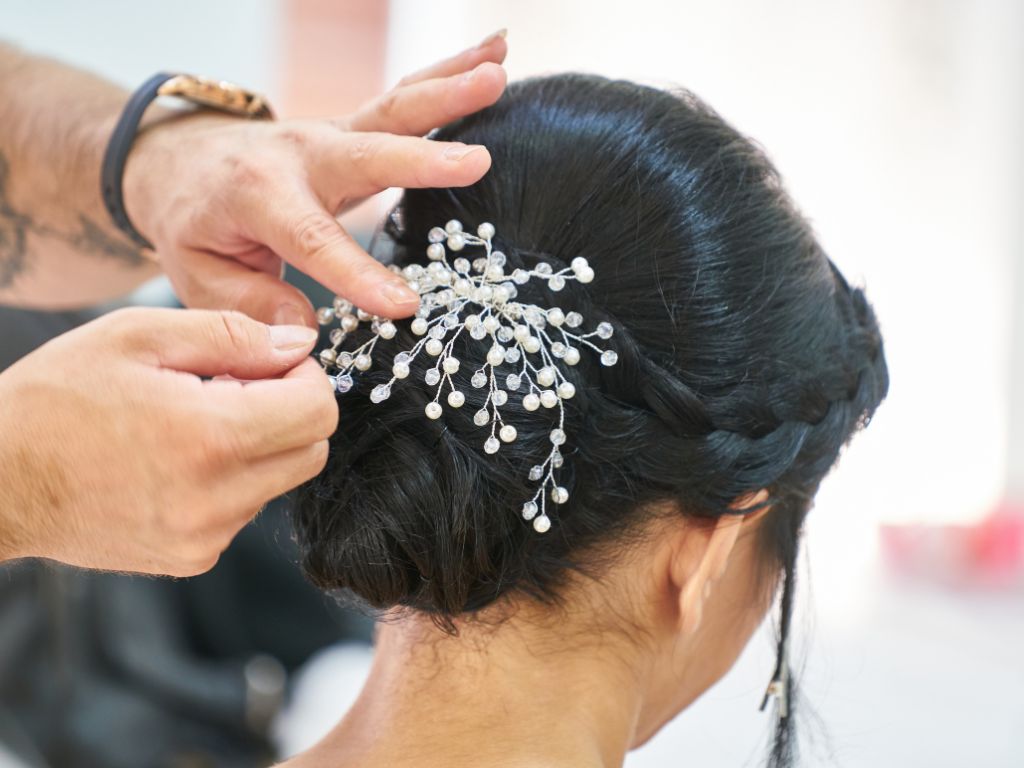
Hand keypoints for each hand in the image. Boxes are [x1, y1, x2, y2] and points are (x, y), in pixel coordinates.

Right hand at [0, 307, 337, 575]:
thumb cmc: (55, 399)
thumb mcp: (138, 336)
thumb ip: (231, 336)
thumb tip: (299, 347)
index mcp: (211, 438)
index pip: (319, 411)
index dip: (306, 377)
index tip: (271, 363)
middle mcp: (217, 499)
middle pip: (311, 451)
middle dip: (290, 411)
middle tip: (233, 387)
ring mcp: (206, 537)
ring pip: (279, 481)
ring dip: (258, 446)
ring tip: (193, 422)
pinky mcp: (192, 558)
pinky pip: (244, 510)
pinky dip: (230, 480)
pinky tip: (177, 460)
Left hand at [123, 31, 508, 325]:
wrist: (179, 161)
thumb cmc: (193, 225)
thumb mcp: (198, 274)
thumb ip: (248, 304)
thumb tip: (304, 331)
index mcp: (257, 196)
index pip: (311, 239)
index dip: (355, 272)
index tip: (402, 303)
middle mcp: (300, 155)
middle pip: (367, 154)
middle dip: (421, 159)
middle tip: (476, 161)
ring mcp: (331, 135)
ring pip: (393, 109)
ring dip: (448, 89)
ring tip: (498, 73)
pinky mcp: (354, 128)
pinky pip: (405, 99)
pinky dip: (449, 74)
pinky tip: (495, 55)